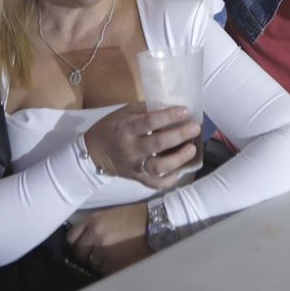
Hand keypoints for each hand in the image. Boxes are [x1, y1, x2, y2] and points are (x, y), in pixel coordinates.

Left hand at [67, 204, 149, 274]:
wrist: (156, 223)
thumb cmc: (134, 218)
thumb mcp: (109, 215)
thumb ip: (92, 227)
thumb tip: (83, 242)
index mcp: (92, 221)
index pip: (72, 238)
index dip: (78, 243)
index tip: (84, 246)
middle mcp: (94, 236)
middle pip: (79, 253)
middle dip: (87, 254)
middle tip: (100, 253)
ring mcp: (103, 252)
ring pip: (92, 264)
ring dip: (100, 262)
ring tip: (114, 256)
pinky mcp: (114, 265)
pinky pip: (104, 272)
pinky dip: (110, 269)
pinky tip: (120, 261)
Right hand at [82, 104, 199, 189]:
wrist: (95, 153)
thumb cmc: (112, 128)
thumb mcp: (124, 113)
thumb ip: (145, 110)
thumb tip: (171, 107)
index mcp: (126, 129)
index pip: (149, 122)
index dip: (169, 116)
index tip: (185, 111)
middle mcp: (130, 149)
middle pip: (158, 144)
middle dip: (179, 135)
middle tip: (195, 127)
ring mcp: (134, 167)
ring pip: (159, 167)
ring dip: (178, 159)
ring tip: (191, 149)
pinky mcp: (138, 179)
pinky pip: (156, 183)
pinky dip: (170, 179)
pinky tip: (180, 169)